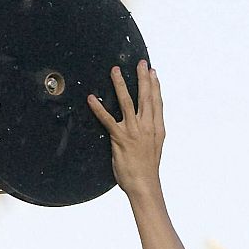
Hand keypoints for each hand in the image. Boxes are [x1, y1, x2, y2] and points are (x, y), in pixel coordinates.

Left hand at [87, 60, 163, 198]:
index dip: (156, 86)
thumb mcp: (155, 148)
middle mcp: (147, 127)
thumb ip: (151, 133)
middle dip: (143, 78)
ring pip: (127, 103)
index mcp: (157, 129)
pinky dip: (99, 108)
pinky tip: (92, 99)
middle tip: (141, 63)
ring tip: (115, 71)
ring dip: (120, 85)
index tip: (153, 72)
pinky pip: (107, 120)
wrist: (145, 184)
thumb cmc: (147, 169)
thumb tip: (148, 124)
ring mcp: (134, 131)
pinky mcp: (120, 138)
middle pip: (145, 97)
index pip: (157, 102)